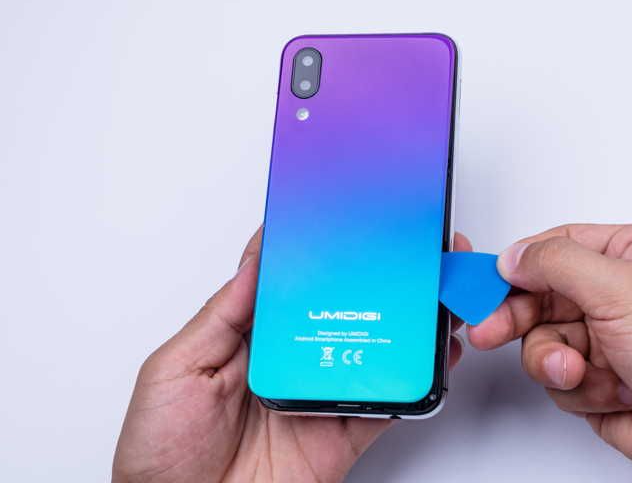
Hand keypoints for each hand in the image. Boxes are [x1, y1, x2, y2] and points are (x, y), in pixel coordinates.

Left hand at [113, 228, 468, 482]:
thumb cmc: (160, 451)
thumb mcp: (175, 368)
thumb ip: (222, 315)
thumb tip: (258, 261)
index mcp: (251, 339)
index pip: (294, 285)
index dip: (319, 253)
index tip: (343, 218)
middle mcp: (293, 361)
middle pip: (345, 311)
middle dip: (378, 279)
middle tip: (406, 248)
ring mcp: (322, 394)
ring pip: (377, 349)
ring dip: (408, 321)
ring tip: (431, 287)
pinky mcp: (343, 433)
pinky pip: (387, 403)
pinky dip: (416, 381)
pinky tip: (432, 353)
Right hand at [467, 224, 631, 481]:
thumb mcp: (623, 289)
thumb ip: (559, 263)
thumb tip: (515, 255)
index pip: (557, 247)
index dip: (517, 265)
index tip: (482, 282)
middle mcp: (619, 294)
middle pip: (541, 296)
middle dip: (517, 318)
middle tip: (488, 330)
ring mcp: (609, 339)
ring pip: (543, 341)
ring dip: (553, 360)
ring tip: (577, 372)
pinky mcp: (601, 380)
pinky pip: (557, 378)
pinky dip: (575, 388)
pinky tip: (606, 391)